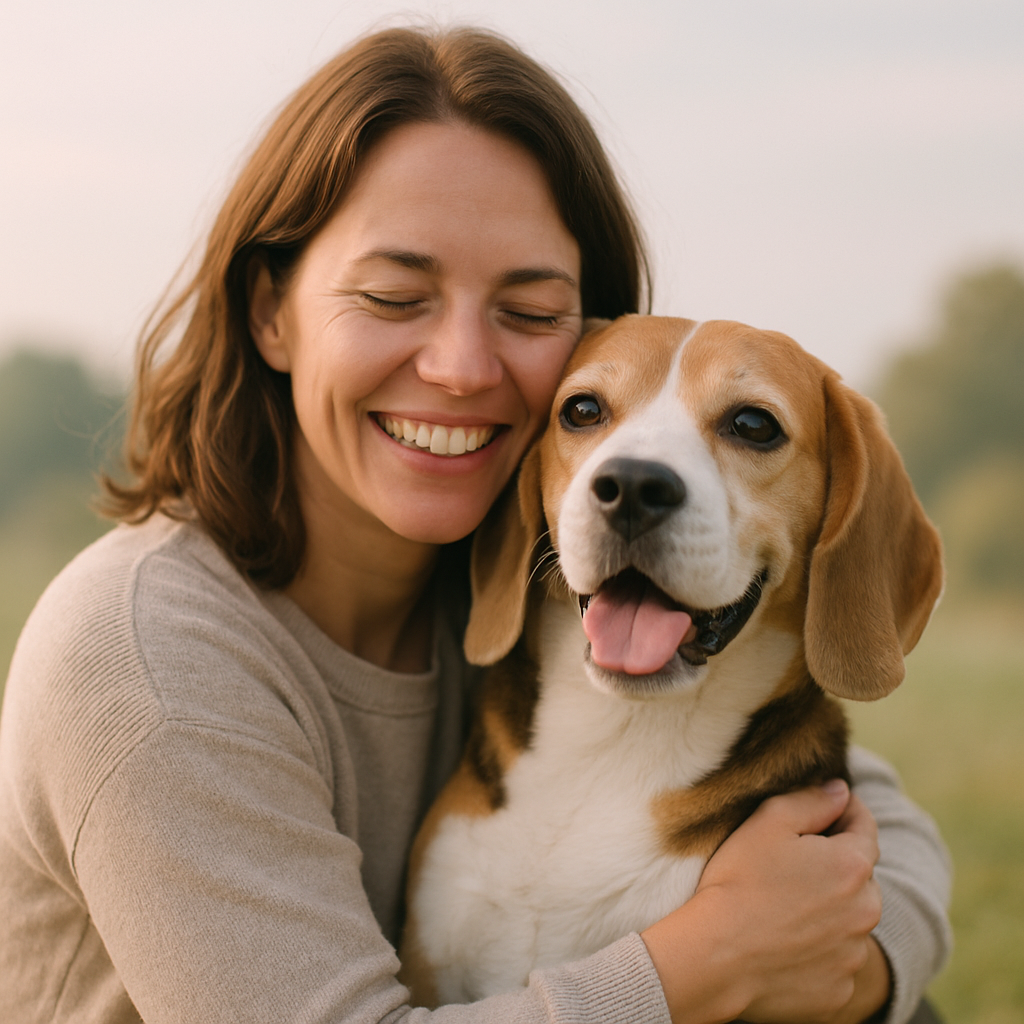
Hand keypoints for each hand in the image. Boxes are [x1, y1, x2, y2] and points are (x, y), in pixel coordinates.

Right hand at [641, 781, 886, 1023]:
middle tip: (791, 864)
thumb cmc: (738, 882)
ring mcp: (854, 955)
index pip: (864, 827)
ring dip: (829, 909)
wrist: (716, 956)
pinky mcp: (839, 991)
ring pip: (849, 919)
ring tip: (784, 906)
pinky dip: (819, 949)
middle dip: (834, 865)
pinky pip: (836, 960)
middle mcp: (866, 912)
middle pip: (860, 876)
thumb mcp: (768, 822)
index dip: (844, 811)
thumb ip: (811, 800)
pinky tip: (785, 941)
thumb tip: (841, 791)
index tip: (824, 809)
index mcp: (853, 866)